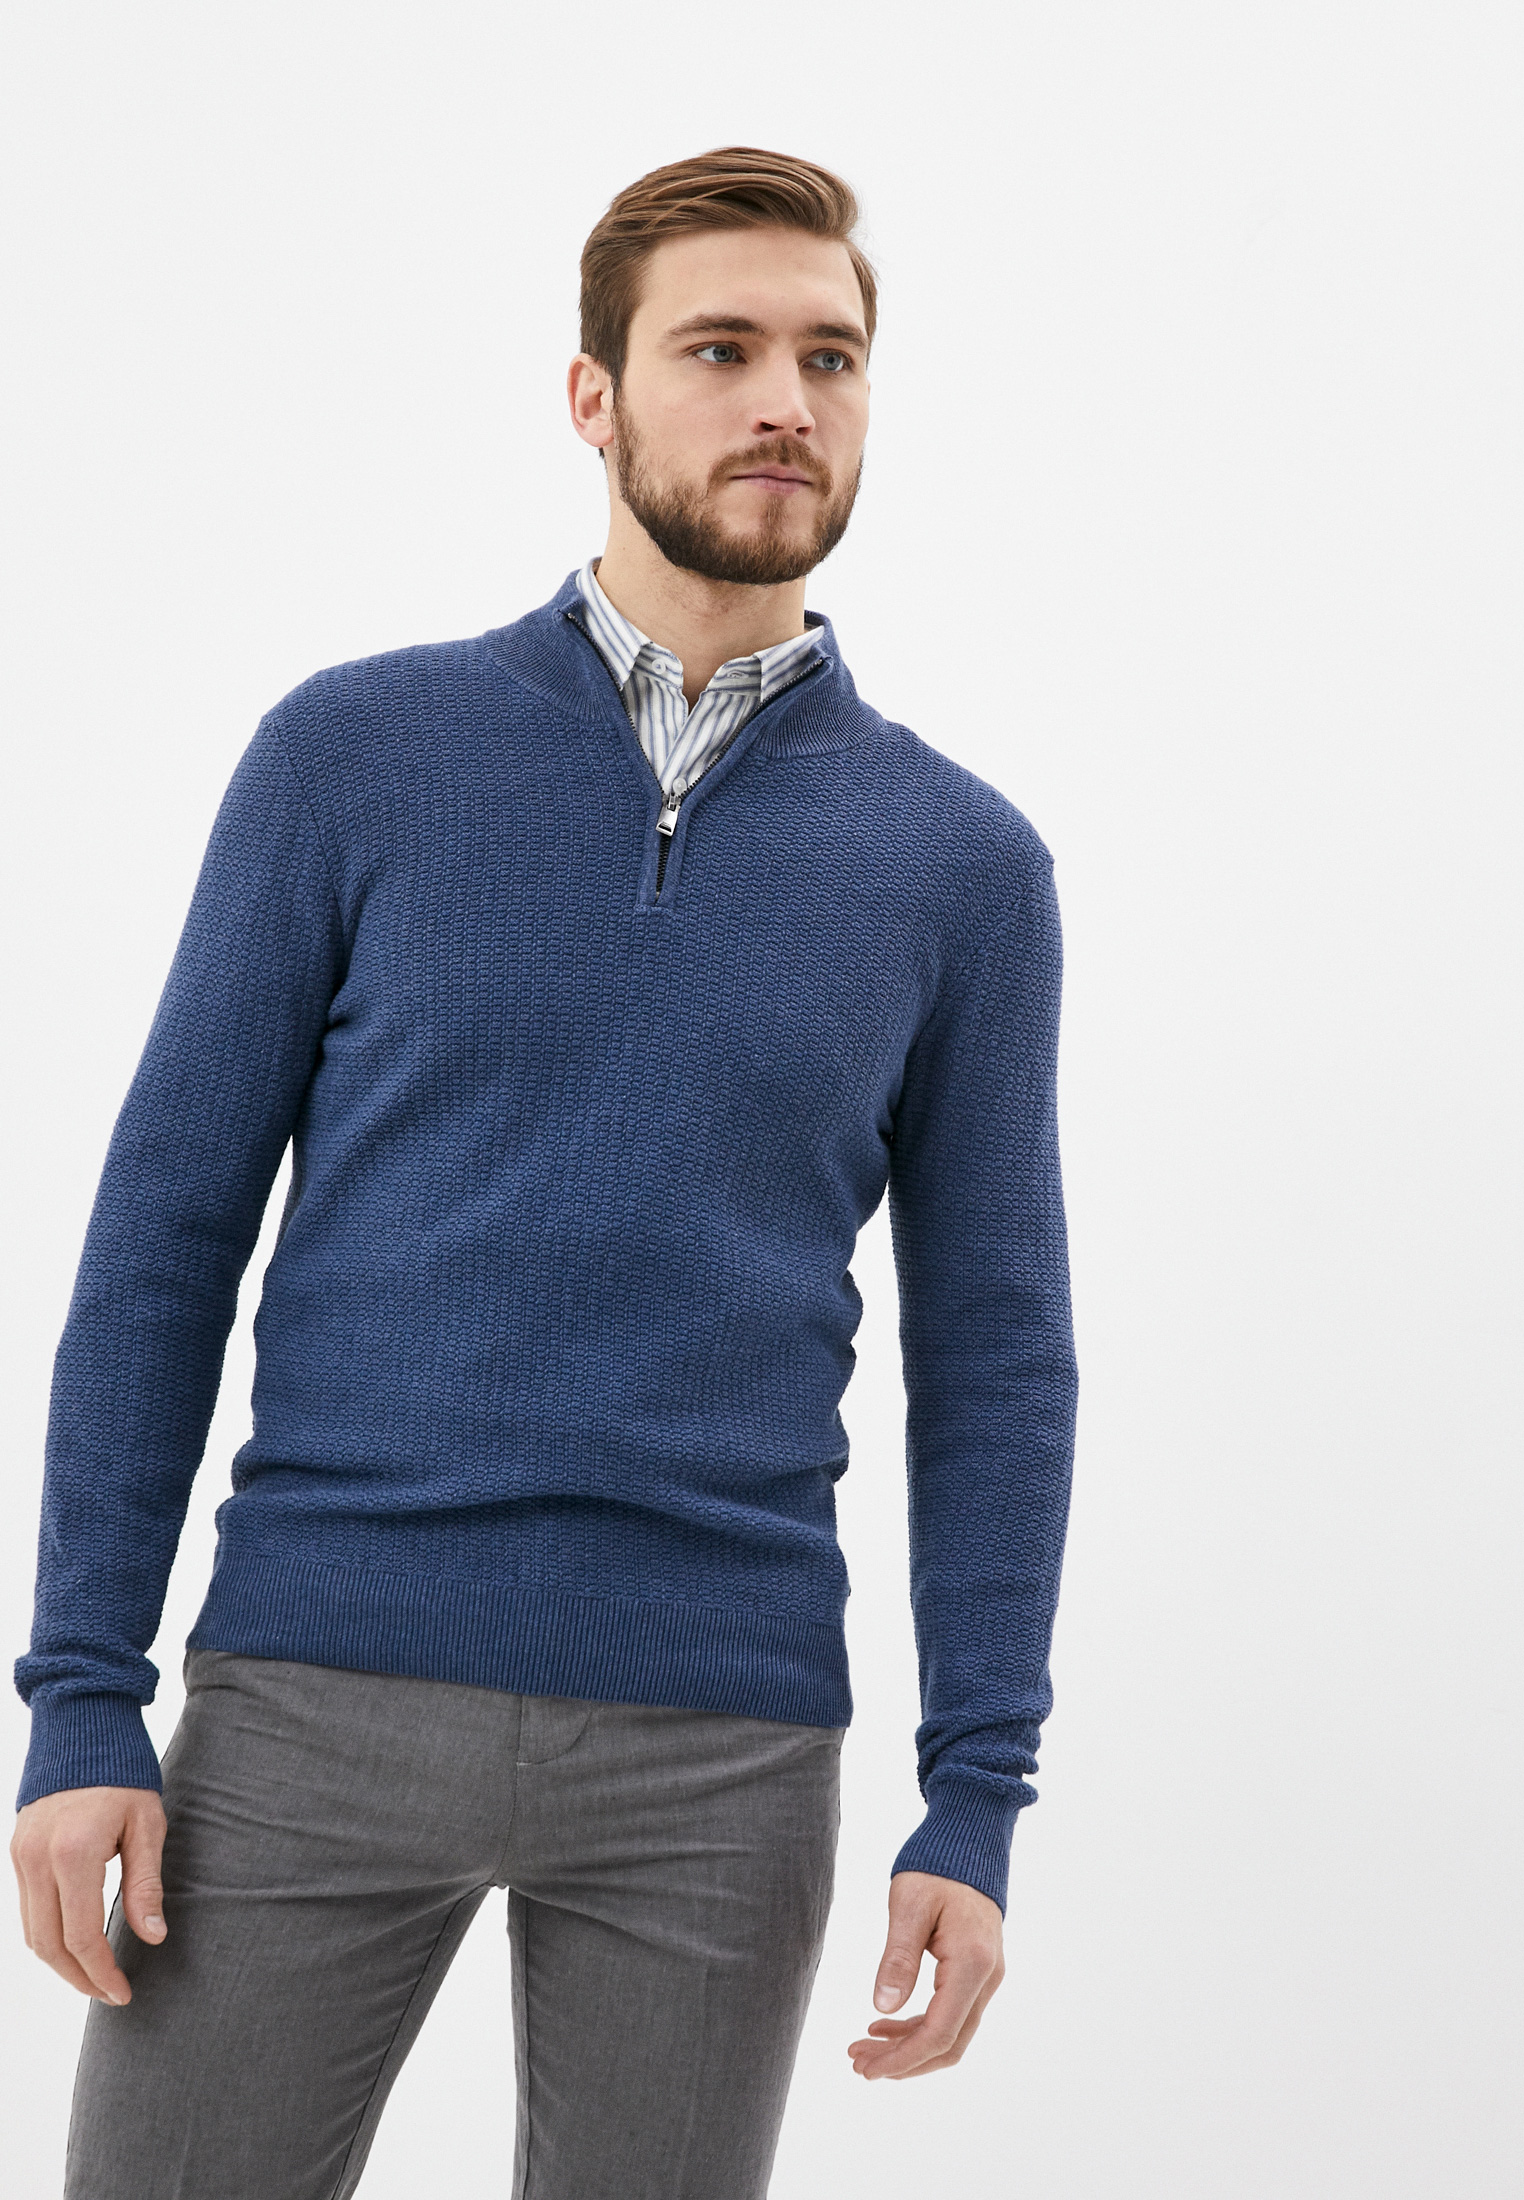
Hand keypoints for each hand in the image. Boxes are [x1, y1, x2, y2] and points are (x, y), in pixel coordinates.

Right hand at [11, 1787, 167, 2003]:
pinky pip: (27, 1909)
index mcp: (73, 1853)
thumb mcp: (147, 1823)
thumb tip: (152, 1937)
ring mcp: (21, 1856)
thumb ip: (146, 1883)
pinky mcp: (17, 1851)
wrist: (82, 1725)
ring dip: (60, 1962)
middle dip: (79, 1978)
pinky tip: (74, 1942)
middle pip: (48, 1945)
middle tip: (110, 1993)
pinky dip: (48, 1934)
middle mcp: (37, 1860)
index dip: (101, 1973)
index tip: (123, 1993)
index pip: (80, 1936)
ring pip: (31, 1933)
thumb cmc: (123, 1771)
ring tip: (94, 1975)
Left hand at [848, 1870, 1004, 2079]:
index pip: (939, 2033)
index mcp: (971, 1964)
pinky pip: (951, 2013)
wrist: (970, 1839)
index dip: (902, 2058)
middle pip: (948, 2044)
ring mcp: (986, 1977)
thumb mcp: (909, 1905)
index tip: (866, 2068)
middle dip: (902, 2061)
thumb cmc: (936, 1865)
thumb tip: (882, 2008)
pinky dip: (918, 2026)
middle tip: (858, 2062)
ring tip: (864, 2045)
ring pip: (950, 2033)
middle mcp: (987, 1978)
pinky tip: (885, 2022)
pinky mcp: (977, 1971)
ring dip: (908, 2047)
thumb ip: (898, 1958)